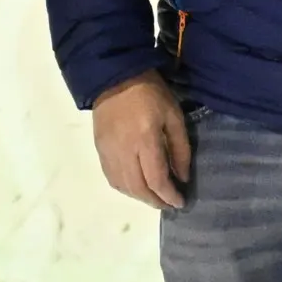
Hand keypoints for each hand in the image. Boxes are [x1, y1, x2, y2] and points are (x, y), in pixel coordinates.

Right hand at [93, 71, 192, 210]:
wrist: (114, 76)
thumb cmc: (150, 93)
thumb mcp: (173, 116)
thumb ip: (180, 148)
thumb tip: (182, 177)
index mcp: (145, 140)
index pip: (157, 179)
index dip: (169, 195)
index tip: (181, 202)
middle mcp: (124, 150)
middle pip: (138, 188)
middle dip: (156, 201)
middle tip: (169, 204)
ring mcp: (108, 151)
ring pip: (123, 186)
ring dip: (140, 197)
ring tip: (155, 198)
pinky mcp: (99, 149)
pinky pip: (111, 178)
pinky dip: (126, 188)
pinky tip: (136, 187)